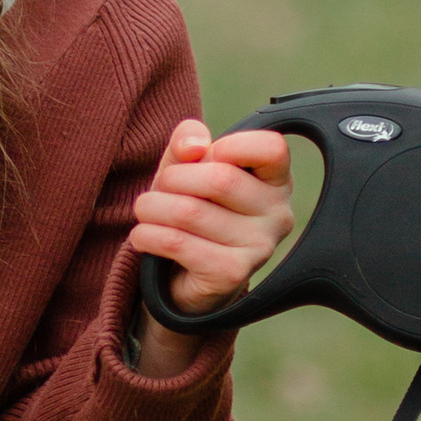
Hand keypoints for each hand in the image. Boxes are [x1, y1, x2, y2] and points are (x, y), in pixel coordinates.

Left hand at [128, 120, 294, 363]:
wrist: (183, 277)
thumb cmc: (191, 208)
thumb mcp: (186, 167)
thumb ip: (189, 142)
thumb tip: (194, 146)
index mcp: (276, 181)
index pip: (271, 148)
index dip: (232, 145)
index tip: (204, 157)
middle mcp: (277, 214)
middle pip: (220, 179)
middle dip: (173, 178)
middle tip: (159, 189)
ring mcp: (259, 248)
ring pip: (190, 212)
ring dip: (151, 207)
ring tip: (145, 212)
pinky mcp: (232, 274)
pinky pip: (177, 243)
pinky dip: (147, 235)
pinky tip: (142, 236)